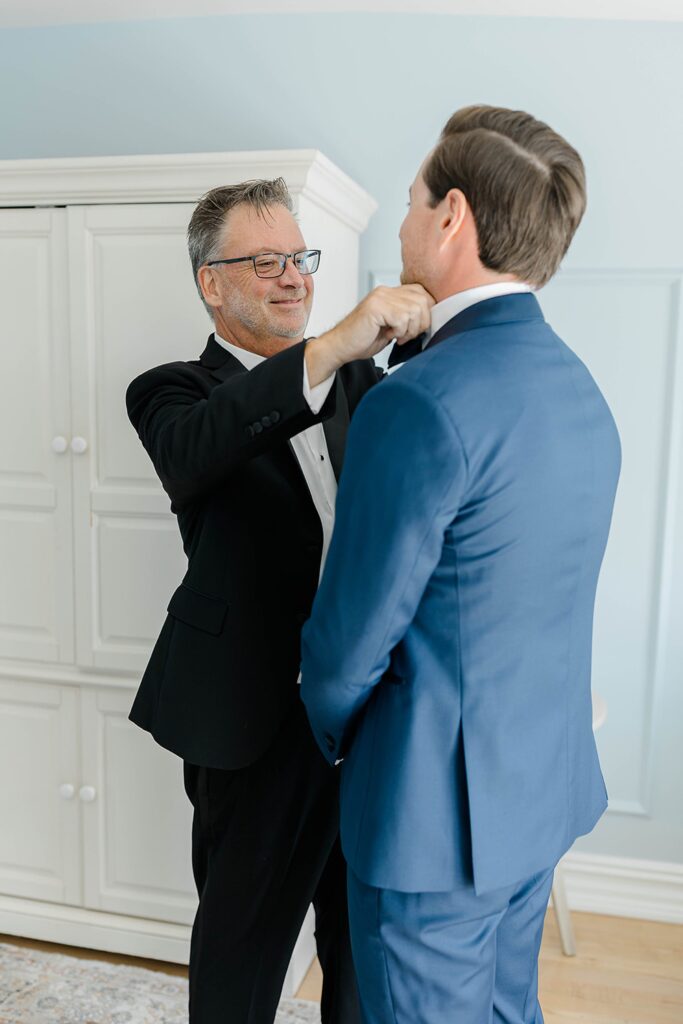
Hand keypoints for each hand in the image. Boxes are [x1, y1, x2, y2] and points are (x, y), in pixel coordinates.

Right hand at [305, 284, 434, 385]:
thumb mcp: (392, 326)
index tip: (415, 329)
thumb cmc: (364, 339)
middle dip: (420, 324)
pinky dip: (399, 331)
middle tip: (405, 335)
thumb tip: (430, 318)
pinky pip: (402, 317)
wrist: (341, 347)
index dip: (426, 313)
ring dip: (409, 329)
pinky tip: (388, 335)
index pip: (423, 293)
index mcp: (390, 293)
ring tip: (396, 336)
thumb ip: (408, 317)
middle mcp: (386, 291)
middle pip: (423, 301)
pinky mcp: (376, 307)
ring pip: (415, 310)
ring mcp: (380, 297)